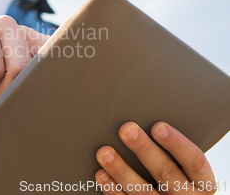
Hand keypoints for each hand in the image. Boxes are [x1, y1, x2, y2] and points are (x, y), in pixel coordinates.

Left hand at [95, 122, 216, 194]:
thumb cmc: (181, 180)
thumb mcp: (188, 169)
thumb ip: (176, 151)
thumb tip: (149, 118)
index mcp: (202, 182)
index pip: (195, 161)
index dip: (176, 143)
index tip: (158, 126)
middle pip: (166, 172)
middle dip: (144, 149)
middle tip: (127, 130)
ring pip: (143, 190)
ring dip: (121, 169)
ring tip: (105, 152)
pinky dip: (112, 189)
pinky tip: (102, 173)